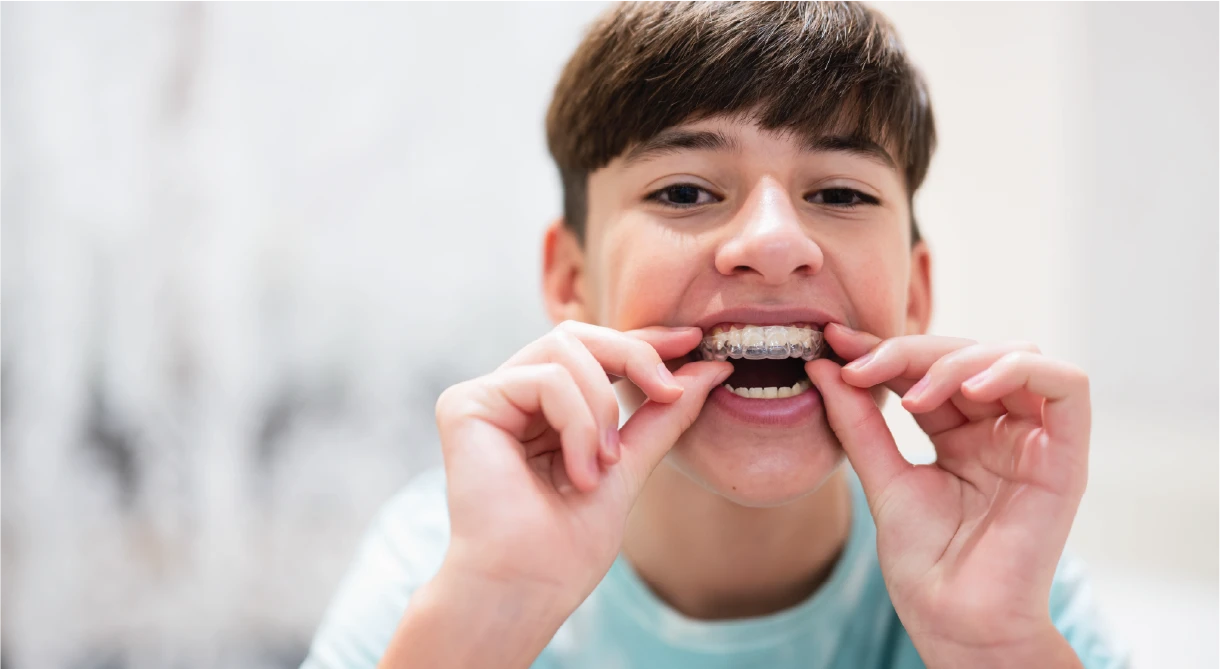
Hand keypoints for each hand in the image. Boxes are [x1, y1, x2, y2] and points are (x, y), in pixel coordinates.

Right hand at [434, 321, 732, 610]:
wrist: (528, 588)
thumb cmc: (566, 548)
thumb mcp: (629, 467)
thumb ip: (661, 416)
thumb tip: (710, 370)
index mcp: (542, 410)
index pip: (593, 353)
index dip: (642, 341)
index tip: (695, 342)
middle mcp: (511, 397)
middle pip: (577, 334)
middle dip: (633, 355)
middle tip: (668, 392)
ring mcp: (487, 398)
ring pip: (564, 348)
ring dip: (602, 407)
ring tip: (604, 465)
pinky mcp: (466, 404)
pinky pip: (544, 379)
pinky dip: (577, 423)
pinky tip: (579, 471)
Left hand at [805, 325, 1089, 666]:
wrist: (953, 621)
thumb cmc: (924, 563)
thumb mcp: (881, 477)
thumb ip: (857, 421)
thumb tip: (823, 363)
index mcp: (960, 433)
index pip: (927, 367)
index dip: (884, 348)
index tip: (833, 344)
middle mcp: (999, 429)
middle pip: (967, 352)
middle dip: (909, 350)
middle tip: (860, 366)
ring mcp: (1034, 440)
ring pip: (1013, 355)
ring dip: (956, 359)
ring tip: (910, 395)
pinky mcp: (1066, 456)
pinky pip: (1066, 386)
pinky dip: (1017, 370)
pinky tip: (968, 389)